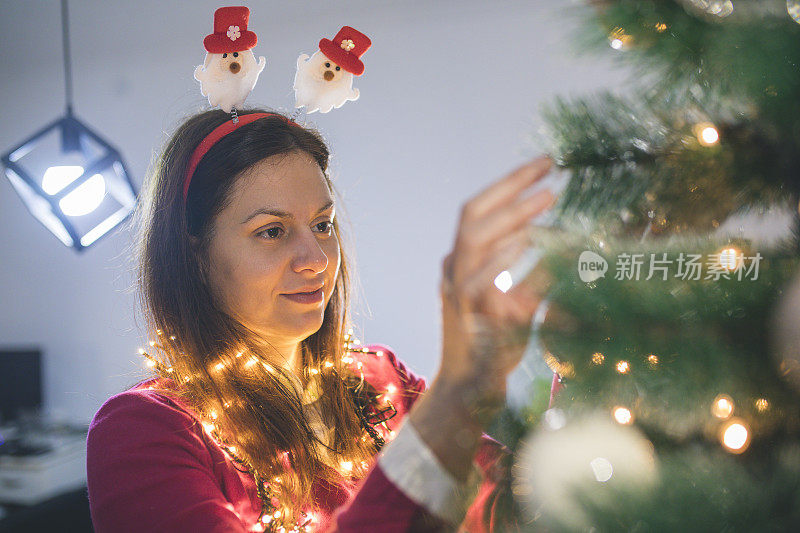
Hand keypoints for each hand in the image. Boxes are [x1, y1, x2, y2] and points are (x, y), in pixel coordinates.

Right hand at [438, 156, 555, 408]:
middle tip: (550, 171)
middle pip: (472, 215)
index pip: (480, 210)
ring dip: (512, 216)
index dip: (510, 184)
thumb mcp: (520, 301)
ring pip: (473, 241)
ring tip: (548, 198)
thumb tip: (571, 246)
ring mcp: (455, 291)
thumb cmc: (495, 343)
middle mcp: (454, 270)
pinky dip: (503, 257)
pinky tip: (528, 239)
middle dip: (510, 188)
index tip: (545, 165)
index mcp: (463, 262)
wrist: (470, 387)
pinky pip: (481, 279)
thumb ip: (538, 273)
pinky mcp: (465, 315)